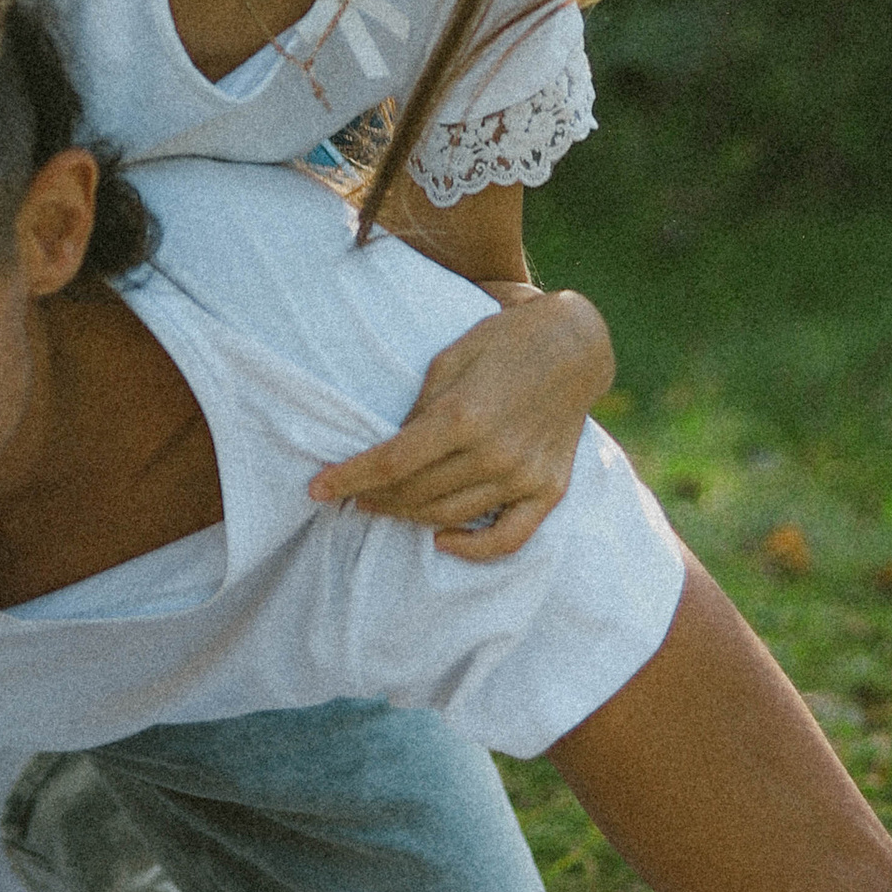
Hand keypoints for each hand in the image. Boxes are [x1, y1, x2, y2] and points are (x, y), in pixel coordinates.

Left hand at [307, 289, 613, 561]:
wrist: (575, 344)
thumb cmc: (504, 341)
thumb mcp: (450, 359)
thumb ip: (419, 409)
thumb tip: (387, 451)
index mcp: (465, 415)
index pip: (392, 462)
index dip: (349, 478)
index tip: (316, 488)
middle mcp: (494, 452)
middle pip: (416, 493)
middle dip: (373, 497)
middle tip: (350, 496)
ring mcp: (524, 475)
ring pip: (450, 516)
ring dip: (408, 517)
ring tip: (384, 507)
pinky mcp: (548, 489)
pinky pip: (509, 538)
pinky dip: (473, 549)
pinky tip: (443, 541)